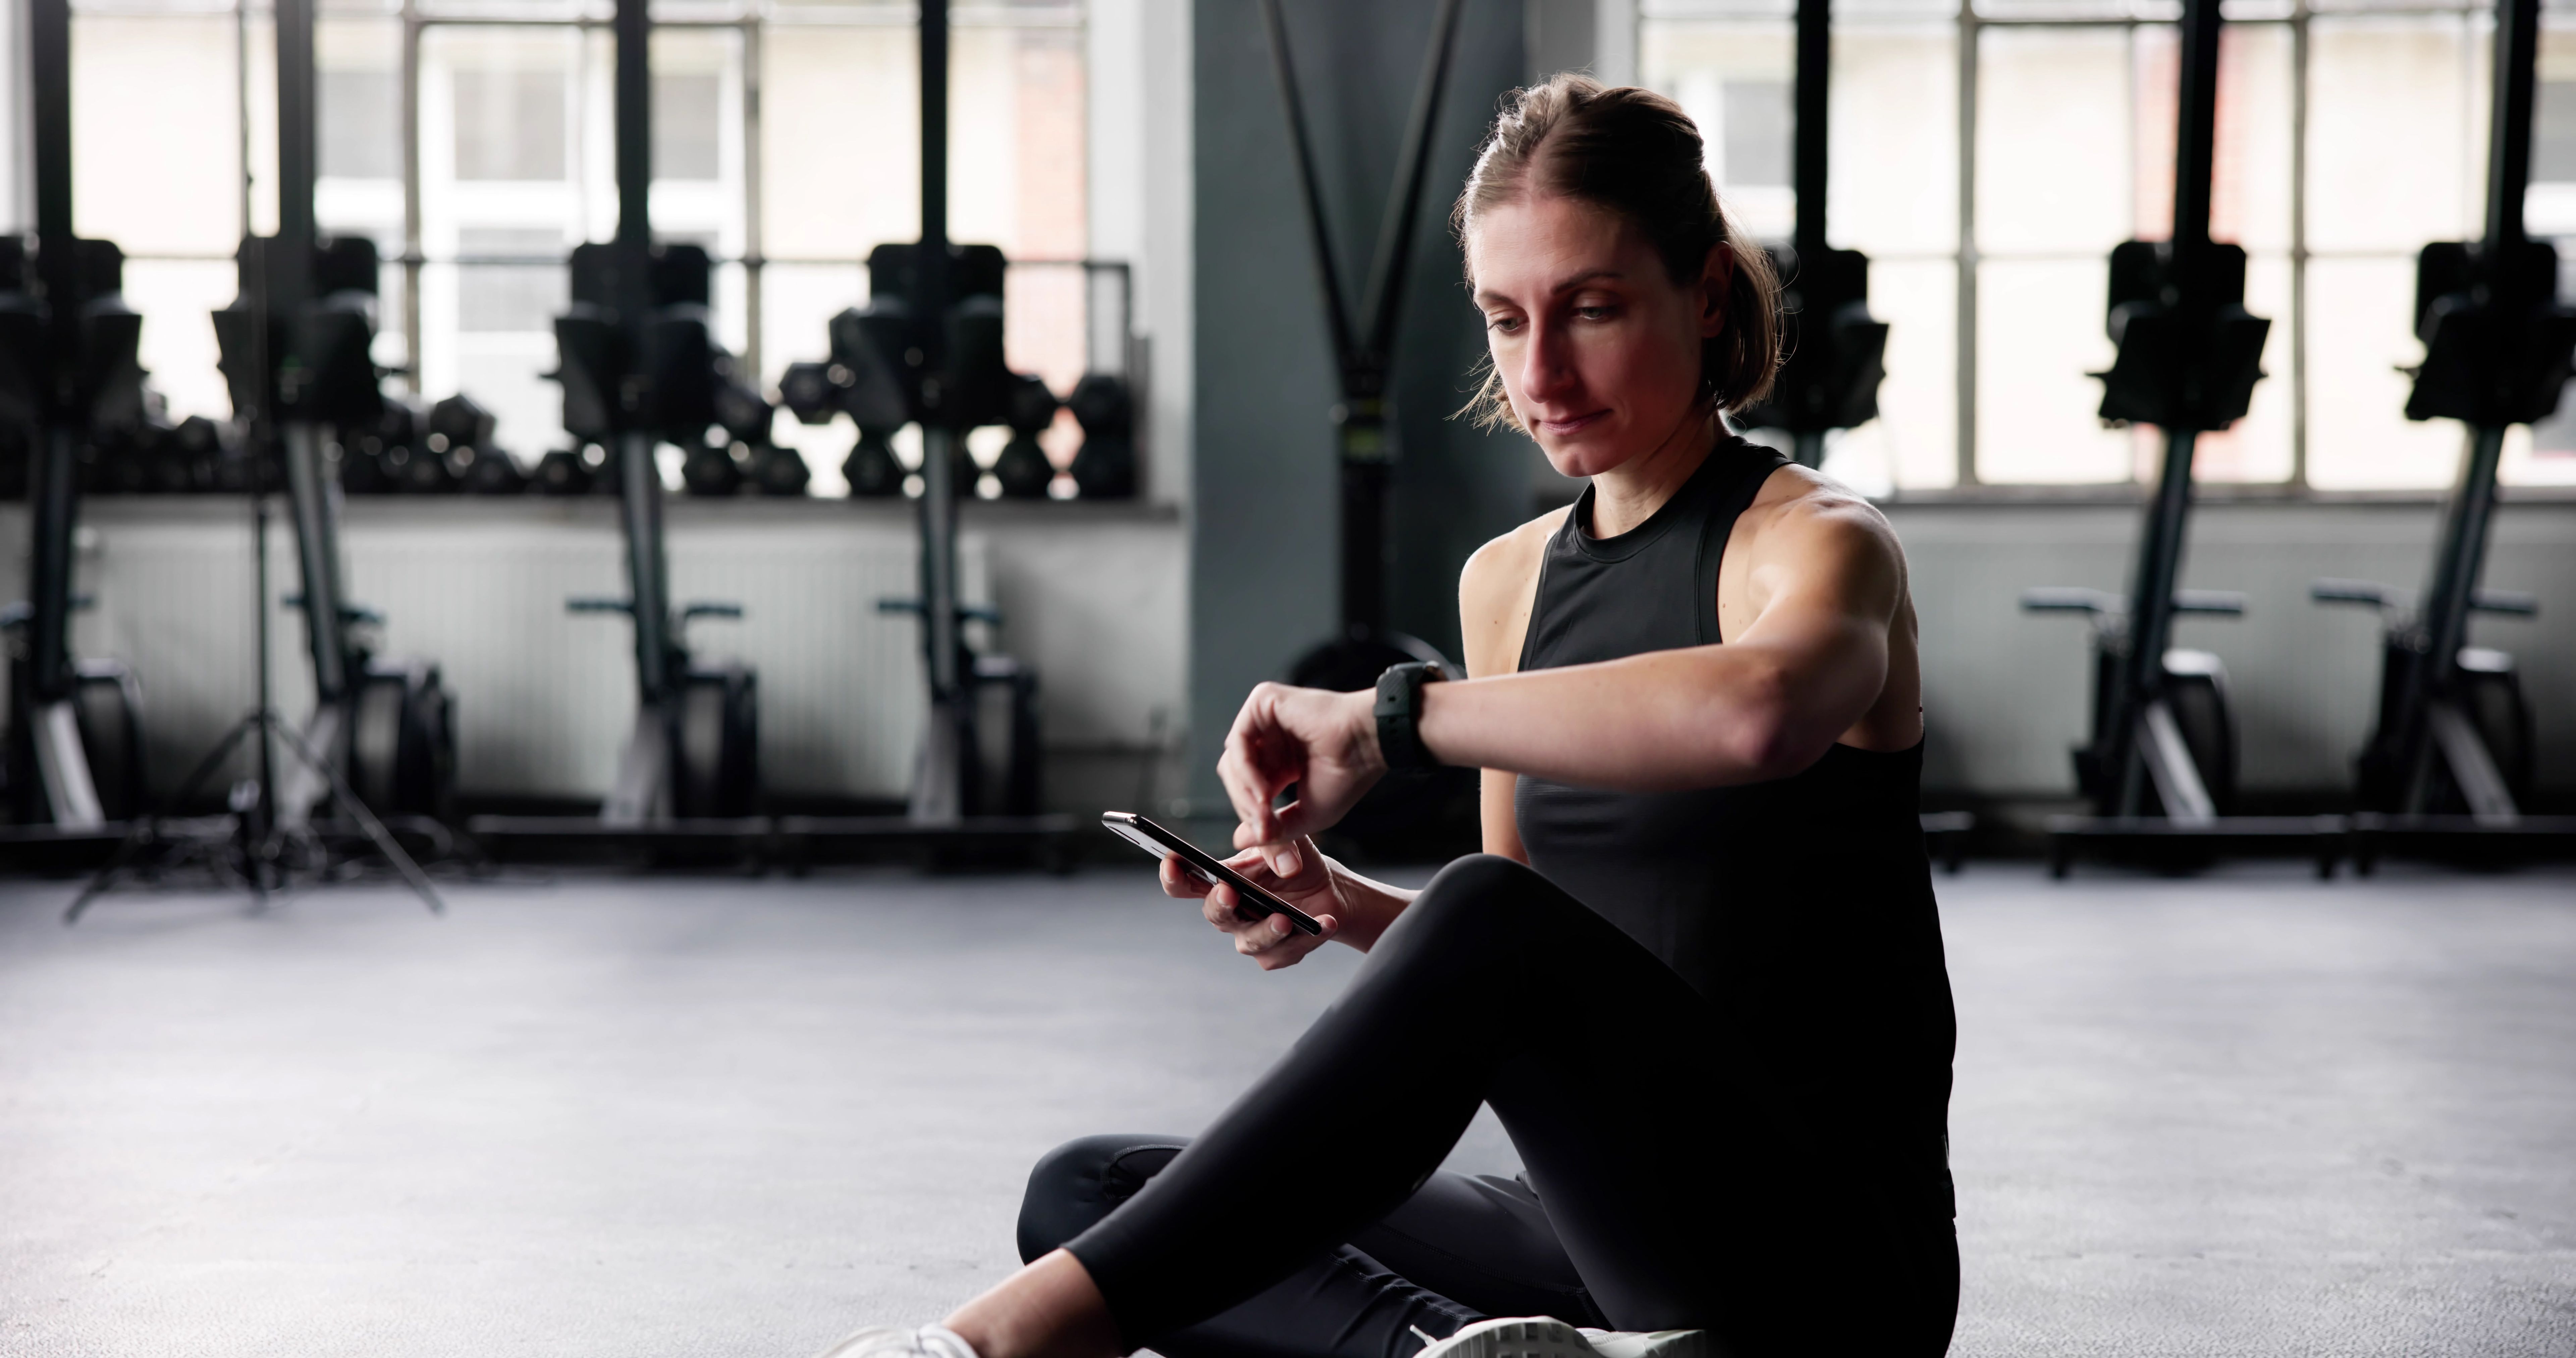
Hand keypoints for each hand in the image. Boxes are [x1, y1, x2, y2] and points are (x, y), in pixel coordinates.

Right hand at [1159, 839, 1343, 970]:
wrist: (1330, 890)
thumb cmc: (1296, 863)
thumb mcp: (1288, 842)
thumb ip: (1270, 838)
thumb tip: (1255, 835)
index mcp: (1223, 881)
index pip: (1187, 883)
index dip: (1174, 876)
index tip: (1171, 863)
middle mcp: (1232, 912)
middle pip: (1215, 915)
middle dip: (1221, 905)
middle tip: (1229, 892)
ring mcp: (1251, 936)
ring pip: (1250, 941)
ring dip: (1267, 930)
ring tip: (1285, 919)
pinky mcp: (1277, 954)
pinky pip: (1286, 952)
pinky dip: (1309, 936)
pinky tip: (1326, 922)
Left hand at [1215, 683, 1383, 868]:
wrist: (1368, 743)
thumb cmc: (1348, 775)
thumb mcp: (1308, 814)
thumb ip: (1274, 829)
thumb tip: (1239, 840)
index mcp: (1280, 760)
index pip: (1247, 789)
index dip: (1252, 816)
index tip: (1267, 838)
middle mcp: (1269, 738)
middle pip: (1234, 776)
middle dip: (1246, 807)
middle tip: (1265, 829)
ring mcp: (1265, 719)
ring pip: (1232, 761)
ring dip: (1245, 793)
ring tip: (1265, 813)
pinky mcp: (1262, 701)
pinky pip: (1238, 742)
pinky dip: (1245, 772)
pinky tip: (1264, 793)